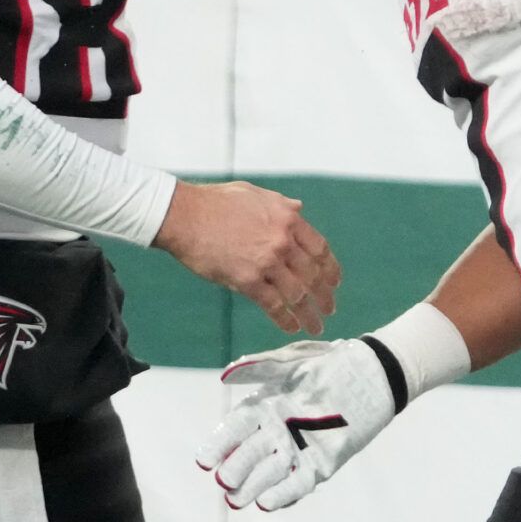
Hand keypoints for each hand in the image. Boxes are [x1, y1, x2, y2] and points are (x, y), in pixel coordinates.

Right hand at [154, 181, 340, 334]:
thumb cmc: (215, 202)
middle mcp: (282, 241)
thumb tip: (298, 208)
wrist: (185, 215)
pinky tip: (292, 327)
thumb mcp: (255, 194)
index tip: (334, 282)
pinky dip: (285, 319)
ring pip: (297, 294)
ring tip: (316, 326)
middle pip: (313, 274)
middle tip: (329, 309)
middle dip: (324, 296)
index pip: (320, 249)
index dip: (330, 269)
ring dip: (309, 314)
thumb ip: (281, 204)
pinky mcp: (247, 280)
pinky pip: (273, 305)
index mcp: (287, 219)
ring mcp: (266, 262)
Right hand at [195, 338, 394, 508]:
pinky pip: (299, 482)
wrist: (374, 374)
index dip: (219, 445)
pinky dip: (284, 494)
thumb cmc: (330, 362)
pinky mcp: (322, 463)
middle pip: (249, 454)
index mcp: (264, 406)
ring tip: (238, 499)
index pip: (234, 428)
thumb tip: (226, 374)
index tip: (204, 461)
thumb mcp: (294, 361)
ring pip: (270, 473)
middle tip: (223, 482)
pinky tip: (268, 503)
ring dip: (254, 487)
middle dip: (235, 470)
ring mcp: (298, 449)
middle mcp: (277, 431)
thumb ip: (262, 368)